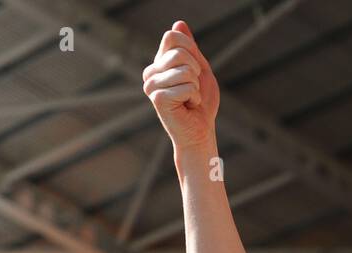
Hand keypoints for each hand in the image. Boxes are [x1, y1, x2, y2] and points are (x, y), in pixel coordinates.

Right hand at [143, 20, 219, 151]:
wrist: (200, 131)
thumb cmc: (201, 103)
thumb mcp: (200, 69)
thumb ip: (190, 48)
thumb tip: (179, 23)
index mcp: (158, 63)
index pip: (173, 36)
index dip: (191, 49)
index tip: (195, 69)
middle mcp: (150, 72)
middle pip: (180, 53)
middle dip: (196, 71)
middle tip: (193, 89)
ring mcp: (151, 85)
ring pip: (185, 70)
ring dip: (196, 86)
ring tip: (190, 99)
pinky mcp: (158, 98)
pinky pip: (188, 86)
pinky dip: (195, 97)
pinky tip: (187, 107)